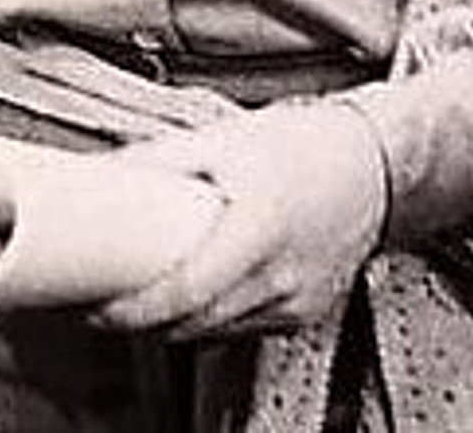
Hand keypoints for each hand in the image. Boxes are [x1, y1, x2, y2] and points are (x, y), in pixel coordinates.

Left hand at [93, 98, 386, 339]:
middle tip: (104, 307)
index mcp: (260, 228)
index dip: (134, 311)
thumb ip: (165, 159)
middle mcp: (281, 275)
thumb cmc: (306, 146)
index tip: (97, 309)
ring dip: (175, 326)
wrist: (375, 163)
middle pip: (195, 324)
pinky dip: (213, 321)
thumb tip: (111, 172)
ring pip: (217, 333)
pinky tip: (195, 299)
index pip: (184, 294)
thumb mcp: (227, 139)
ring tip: (143, 300)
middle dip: (143, 323)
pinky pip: (245, 329)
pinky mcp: (305, 313)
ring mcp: (297, 301)